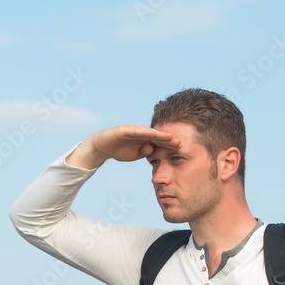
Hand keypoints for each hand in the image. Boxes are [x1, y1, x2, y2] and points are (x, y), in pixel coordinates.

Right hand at [67, 124, 181, 168]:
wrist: (102, 147)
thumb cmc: (120, 150)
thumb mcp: (135, 154)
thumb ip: (145, 152)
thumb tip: (153, 150)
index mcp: (145, 140)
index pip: (160, 143)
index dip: (170, 146)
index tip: (182, 150)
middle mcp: (142, 133)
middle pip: (158, 136)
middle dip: (169, 140)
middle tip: (182, 143)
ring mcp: (134, 130)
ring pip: (149, 132)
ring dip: (160, 135)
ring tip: (171, 138)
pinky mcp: (125, 129)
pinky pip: (137, 131)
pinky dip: (145, 132)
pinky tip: (153, 134)